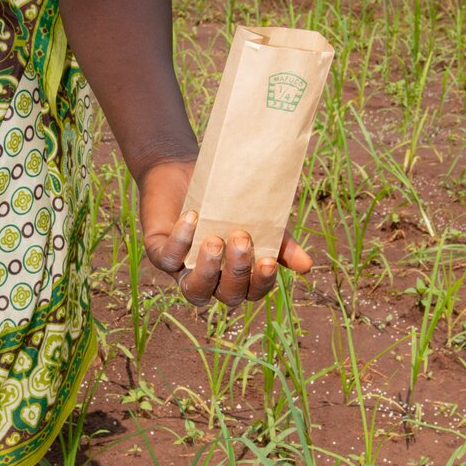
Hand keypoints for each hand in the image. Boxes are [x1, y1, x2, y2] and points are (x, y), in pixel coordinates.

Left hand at [138, 156, 312, 308]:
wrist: (186, 171)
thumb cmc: (226, 201)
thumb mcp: (260, 220)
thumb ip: (281, 244)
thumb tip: (307, 266)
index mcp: (236, 276)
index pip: (253, 292)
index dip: (261, 283)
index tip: (268, 261)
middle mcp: (210, 280)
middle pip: (227, 295)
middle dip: (237, 272)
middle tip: (241, 238)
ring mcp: (182, 270)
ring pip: (194, 290)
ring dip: (207, 270)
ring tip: (215, 242)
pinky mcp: (158, 252)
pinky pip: (167, 258)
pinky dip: (180, 241)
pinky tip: (192, 218)